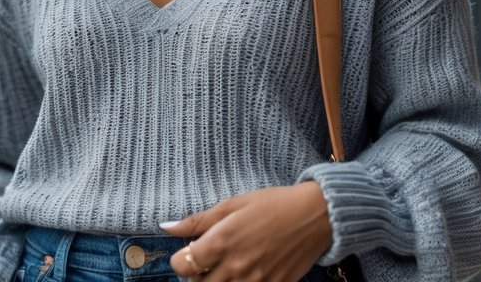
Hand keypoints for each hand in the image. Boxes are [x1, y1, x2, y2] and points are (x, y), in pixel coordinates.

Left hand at [160, 182, 332, 281]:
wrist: (315, 217)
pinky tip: (244, 274)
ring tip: (225, 268)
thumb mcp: (231, 205)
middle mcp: (235, 267)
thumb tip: (166, 227)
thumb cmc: (271, 205)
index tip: (190, 251)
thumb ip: (197, 221)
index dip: (181, 260)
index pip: (182, 266)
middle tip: (208, 261)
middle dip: (197, 274)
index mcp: (221, 243)